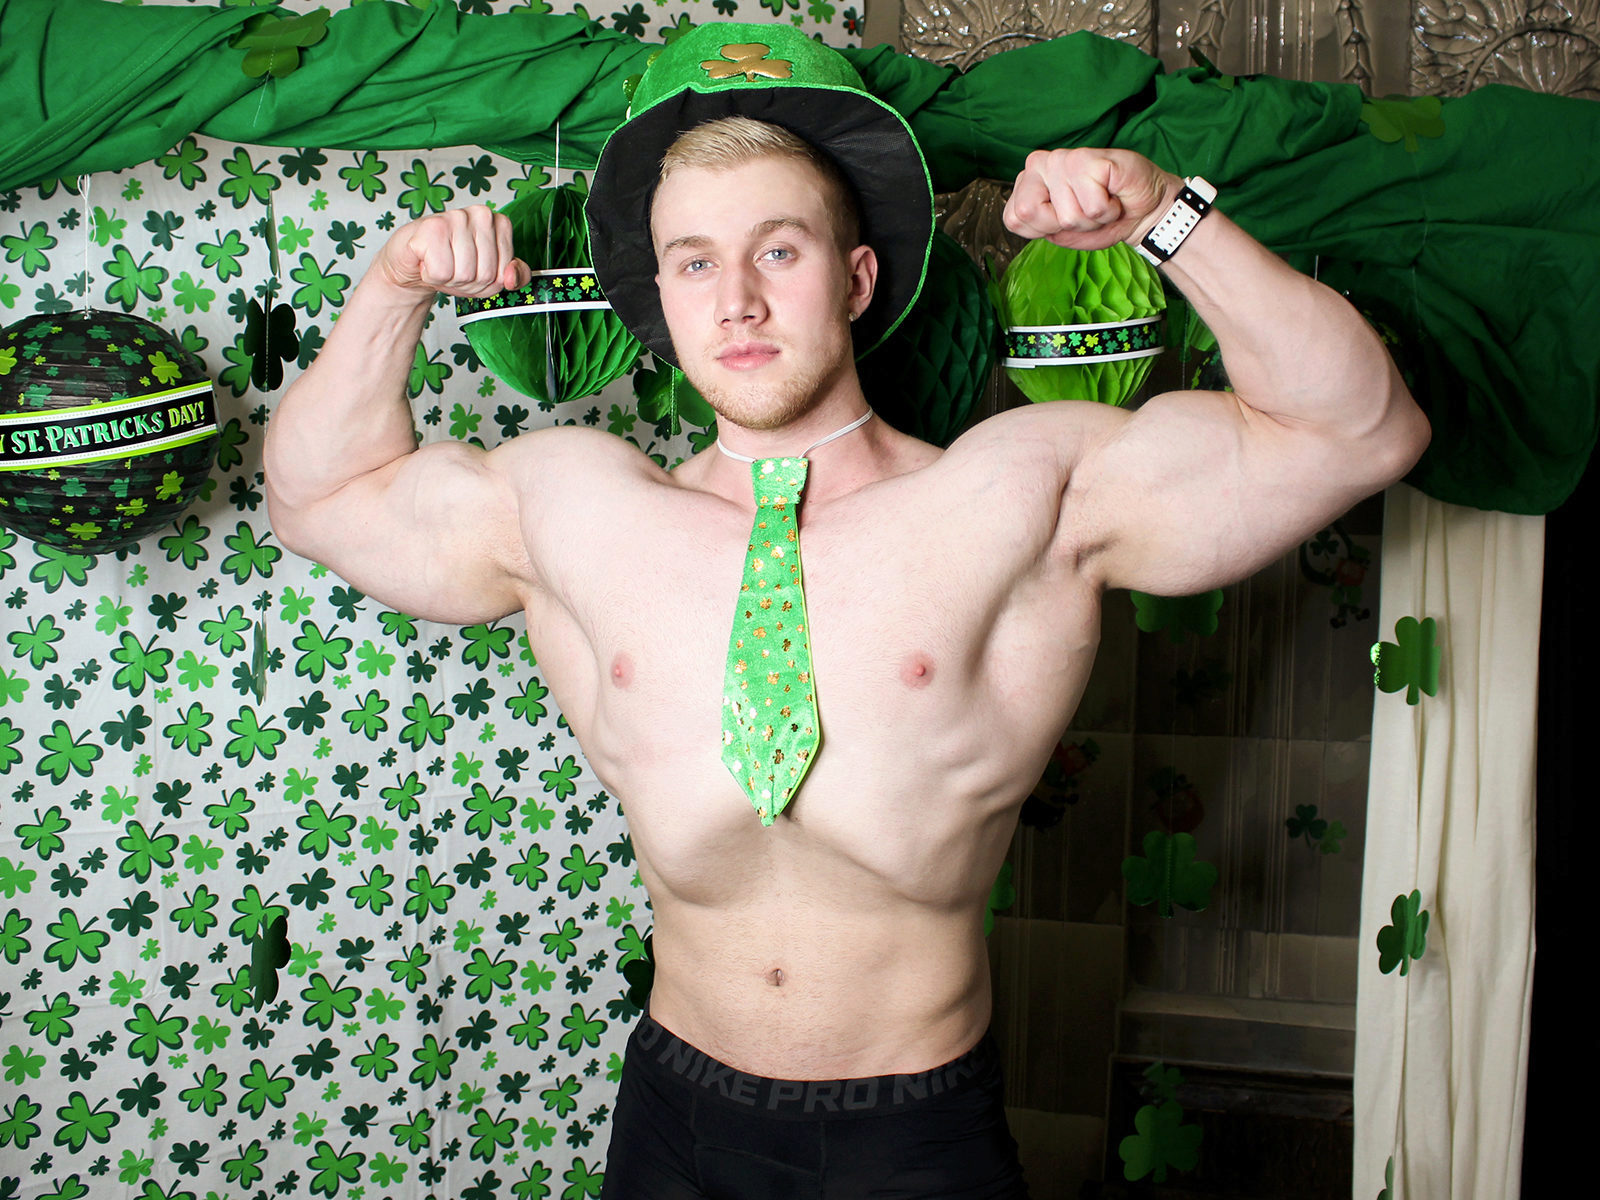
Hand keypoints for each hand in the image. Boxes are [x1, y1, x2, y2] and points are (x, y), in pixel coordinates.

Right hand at [375, 205, 530, 297]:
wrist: (413, 262)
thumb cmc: (452, 264)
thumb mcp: (491, 275)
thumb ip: (514, 275)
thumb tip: (513, 276)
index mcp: (499, 223)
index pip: (502, 273)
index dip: (485, 282)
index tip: (472, 269)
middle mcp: (481, 214)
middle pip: (485, 275)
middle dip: (467, 282)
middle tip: (453, 267)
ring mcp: (457, 217)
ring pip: (464, 274)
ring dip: (448, 279)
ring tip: (440, 263)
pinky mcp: (432, 227)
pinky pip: (441, 272)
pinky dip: (432, 276)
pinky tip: (427, 261)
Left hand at [1003, 148, 1180, 251]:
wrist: (1143, 211)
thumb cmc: (1103, 220)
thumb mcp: (1061, 232)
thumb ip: (1037, 225)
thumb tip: (1023, 211)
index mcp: (1028, 180)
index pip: (1013, 218)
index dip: (1043, 230)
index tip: (1064, 220)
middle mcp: (1041, 164)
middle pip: (1029, 212)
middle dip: (1063, 225)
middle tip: (1084, 212)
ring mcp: (1064, 158)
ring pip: (1066, 214)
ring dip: (1090, 219)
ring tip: (1101, 202)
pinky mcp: (1089, 158)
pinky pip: (1091, 206)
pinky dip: (1107, 211)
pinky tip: (1112, 195)